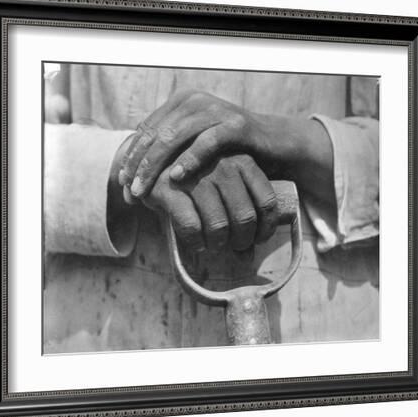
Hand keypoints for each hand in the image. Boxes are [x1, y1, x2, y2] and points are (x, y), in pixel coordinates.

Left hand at [119, 90, 278, 198]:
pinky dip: (189, 160)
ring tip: (143, 190)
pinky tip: (175, 178)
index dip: (132, 156)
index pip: (146, 130)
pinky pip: (206, 142)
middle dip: (139, 164)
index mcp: (181, 103)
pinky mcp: (235, 125)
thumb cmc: (229, 153)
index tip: (122, 183)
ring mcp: (215, 110)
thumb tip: (133, 176)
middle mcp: (195, 101)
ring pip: (174, 137)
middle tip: (129, 191)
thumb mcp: (194, 148)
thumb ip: (168, 153)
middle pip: (156, 133)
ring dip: (155, 166)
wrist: (275, 146)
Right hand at [142, 154, 277, 252]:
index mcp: (242, 160)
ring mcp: (196, 175)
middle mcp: (222, 164)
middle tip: (232, 247)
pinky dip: (196, 241)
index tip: (257, 240)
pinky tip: (197, 242)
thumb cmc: (194, 178)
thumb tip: (248, 256)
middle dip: (240, 241)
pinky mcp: (170, 188)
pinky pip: (191, 226)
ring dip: (217, 243)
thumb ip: (240, 209)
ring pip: (219, 224)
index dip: (265, 228)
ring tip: (213, 246)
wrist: (150, 162)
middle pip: (244, 217)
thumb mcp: (222, 184)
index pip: (267, 201)